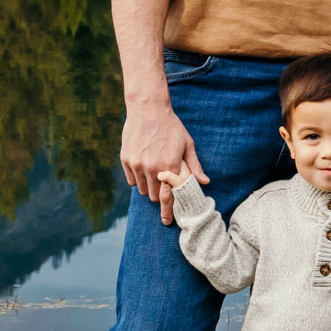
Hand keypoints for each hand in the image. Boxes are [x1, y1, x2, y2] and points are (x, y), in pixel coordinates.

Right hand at [122, 100, 203, 226]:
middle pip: (153, 196)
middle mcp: (152, 168)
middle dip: (158, 194)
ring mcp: (137, 165)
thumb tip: (204, 182)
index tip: (167, 221)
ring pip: (141, 189)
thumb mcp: (187, 144)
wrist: (148, 109)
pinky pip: (130, 180)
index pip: (168, 197)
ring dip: (147, 186)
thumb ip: (194, 166)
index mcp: (170, 166)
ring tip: (153, 172)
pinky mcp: (126, 160)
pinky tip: (143, 166)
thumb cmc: (171, 126)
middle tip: (162, 185)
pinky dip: (136, 178)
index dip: (168, 211)